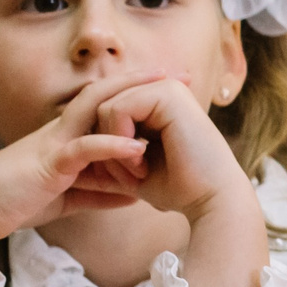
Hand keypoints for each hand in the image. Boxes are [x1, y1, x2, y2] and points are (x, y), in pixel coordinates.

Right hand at [0, 75, 163, 286]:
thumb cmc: (18, 200)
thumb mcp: (69, 196)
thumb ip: (101, 191)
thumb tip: (135, 194)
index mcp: (69, 136)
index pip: (110, 106)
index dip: (141, 94)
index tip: (177, 86)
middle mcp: (64, 130)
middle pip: (108, 95)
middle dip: (145, 82)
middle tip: (182, 73)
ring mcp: (56, 143)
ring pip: (97, 111)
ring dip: (133, 100)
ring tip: (167, 90)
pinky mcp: (49, 163)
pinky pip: (83, 149)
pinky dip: (112, 147)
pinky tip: (138, 148)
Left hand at [85, 76, 267, 286]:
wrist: (212, 199)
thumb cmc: (180, 188)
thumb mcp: (135, 167)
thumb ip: (110, 153)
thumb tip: (74, 155)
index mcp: (161, 102)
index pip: (109, 111)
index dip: (106, 145)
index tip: (129, 176)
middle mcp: (164, 89)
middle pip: (103, 106)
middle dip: (106, 146)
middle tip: (131, 176)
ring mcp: (167, 87)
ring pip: (105, 107)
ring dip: (112, 147)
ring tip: (136, 171)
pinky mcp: (168, 93)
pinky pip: (116, 109)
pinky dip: (118, 141)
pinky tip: (140, 163)